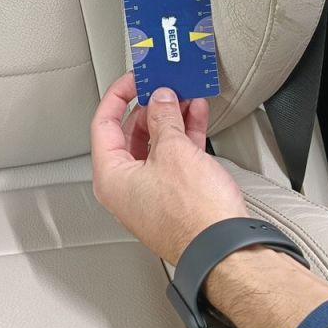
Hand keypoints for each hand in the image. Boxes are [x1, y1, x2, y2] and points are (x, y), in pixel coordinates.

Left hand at [90, 72, 247, 264]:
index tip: (134, 79)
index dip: (119, 96)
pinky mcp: (173, 197)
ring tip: (185, 95)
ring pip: (155, 145)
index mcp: (111, 177)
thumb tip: (159, 99)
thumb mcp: (174, 151)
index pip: (103, 124)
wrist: (224, 248)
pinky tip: (196, 116)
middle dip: (150, 107)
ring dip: (170, 118)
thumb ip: (163, 118)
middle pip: (129, 134)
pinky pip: (172, 159)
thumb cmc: (193, 214)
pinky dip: (182, 136)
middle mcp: (125, 188)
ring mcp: (149, 193)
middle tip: (164, 86)